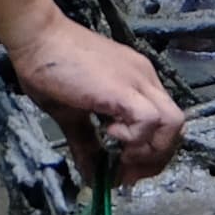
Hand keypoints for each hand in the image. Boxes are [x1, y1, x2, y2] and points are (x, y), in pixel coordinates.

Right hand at [3, 17, 185, 185]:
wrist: (38, 37)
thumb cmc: (50, 67)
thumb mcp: (72, 114)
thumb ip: (86, 144)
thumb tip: (92, 177)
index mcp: (138, 82)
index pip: (166, 123)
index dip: (152, 152)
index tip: (128, 170)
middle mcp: (145, 79)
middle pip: (177, 127)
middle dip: (156, 158)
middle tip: (128, 174)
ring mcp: (138, 81)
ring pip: (173, 124)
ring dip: (150, 151)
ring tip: (121, 157)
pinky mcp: (123, 88)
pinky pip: (149, 119)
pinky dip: (136, 137)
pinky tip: (109, 134)